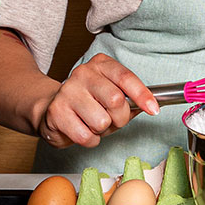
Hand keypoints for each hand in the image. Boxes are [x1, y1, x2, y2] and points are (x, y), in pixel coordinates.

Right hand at [38, 54, 158, 147]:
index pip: (126, 78)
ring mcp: (67, 91)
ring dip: (102, 130)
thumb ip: (132, 100)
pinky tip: (82, 130)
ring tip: (92, 123)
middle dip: (120, 118)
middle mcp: (83, 73)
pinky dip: (90, 140)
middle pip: (116, 100)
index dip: (143, 95)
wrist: (52, 110)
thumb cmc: (89, 104)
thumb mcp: (112, 96)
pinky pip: (85, 136)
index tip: (153, 110)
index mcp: (100, 65)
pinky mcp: (56, 112)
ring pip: (101, 121)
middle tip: (112, 120)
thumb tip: (152, 106)